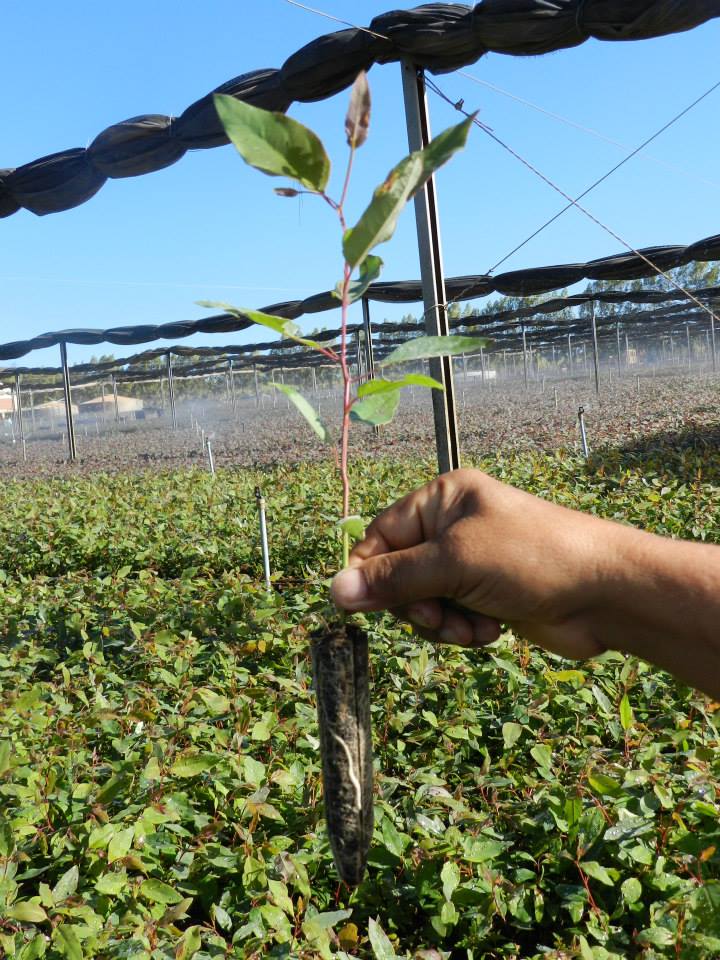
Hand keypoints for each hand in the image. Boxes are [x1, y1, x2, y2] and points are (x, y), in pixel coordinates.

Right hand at [331, 468, 616, 658]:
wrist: (605, 592)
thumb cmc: (531, 558)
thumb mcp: (455, 562)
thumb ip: (393, 579)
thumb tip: (333, 590)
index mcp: (441, 500)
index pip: (380, 537)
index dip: (368, 573)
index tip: (360, 608)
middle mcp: (452, 528)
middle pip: (398, 575)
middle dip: (415, 605)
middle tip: (438, 616)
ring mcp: (470, 563)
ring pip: (422, 603)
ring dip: (441, 623)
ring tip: (472, 627)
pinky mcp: (486, 596)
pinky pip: (450, 619)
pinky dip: (463, 630)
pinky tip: (491, 631)